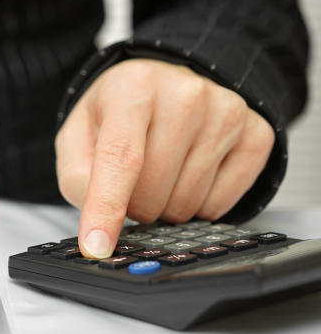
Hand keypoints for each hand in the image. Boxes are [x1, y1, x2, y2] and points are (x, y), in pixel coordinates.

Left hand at [56, 59, 274, 257]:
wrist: (164, 87)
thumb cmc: (118, 114)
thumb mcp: (77, 136)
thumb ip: (77, 178)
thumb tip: (99, 225)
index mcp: (133, 87)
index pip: (121, 158)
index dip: (106, 208)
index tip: (96, 246)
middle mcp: (185, 94)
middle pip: (153, 190)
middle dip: (134, 205)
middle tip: (131, 182)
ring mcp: (227, 112)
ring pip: (186, 202)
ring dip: (165, 207)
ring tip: (160, 175)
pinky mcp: (255, 135)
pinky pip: (221, 204)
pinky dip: (198, 206)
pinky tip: (188, 177)